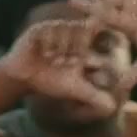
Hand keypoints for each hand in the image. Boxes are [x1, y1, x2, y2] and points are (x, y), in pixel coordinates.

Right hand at [0, 18, 120, 115]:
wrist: (23, 77)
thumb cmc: (51, 81)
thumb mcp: (75, 90)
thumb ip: (93, 96)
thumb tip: (112, 108)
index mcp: (83, 44)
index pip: (98, 33)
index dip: (104, 29)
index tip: (111, 28)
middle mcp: (71, 32)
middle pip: (82, 32)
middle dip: (76, 47)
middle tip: (64, 62)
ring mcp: (56, 28)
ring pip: (66, 32)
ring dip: (61, 49)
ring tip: (52, 60)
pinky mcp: (41, 28)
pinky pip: (50, 33)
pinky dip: (49, 45)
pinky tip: (43, 53)